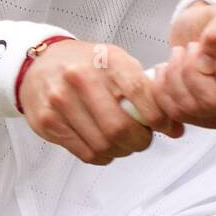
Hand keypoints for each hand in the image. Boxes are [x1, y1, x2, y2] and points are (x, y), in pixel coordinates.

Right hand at [19, 39, 184, 164]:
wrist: (40, 64)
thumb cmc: (86, 64)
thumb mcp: (116, 62)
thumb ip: (145, 90)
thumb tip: (175, 127)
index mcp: (106, 59)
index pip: (140, 93)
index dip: (158, 118)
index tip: (166, 127)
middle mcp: (81, 78)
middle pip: (120, 127)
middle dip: (139, 141)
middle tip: (142, 140)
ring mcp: (61, 101)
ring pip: (103, 145)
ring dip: (121, 151)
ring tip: (122, 143)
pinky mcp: (48, 121)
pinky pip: (85, 153)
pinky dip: (102, 156)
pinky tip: (104, 145)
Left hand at [155, 3, 215, 129]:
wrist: (196, 31)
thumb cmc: (215, 24)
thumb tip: (214, 47)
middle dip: (192, 72)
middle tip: (190, 49)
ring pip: (191, 109)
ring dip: (174, 77)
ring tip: (178, 55)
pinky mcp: (201, 118)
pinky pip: (175, 114)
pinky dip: (163, 91)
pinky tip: (166, 74)